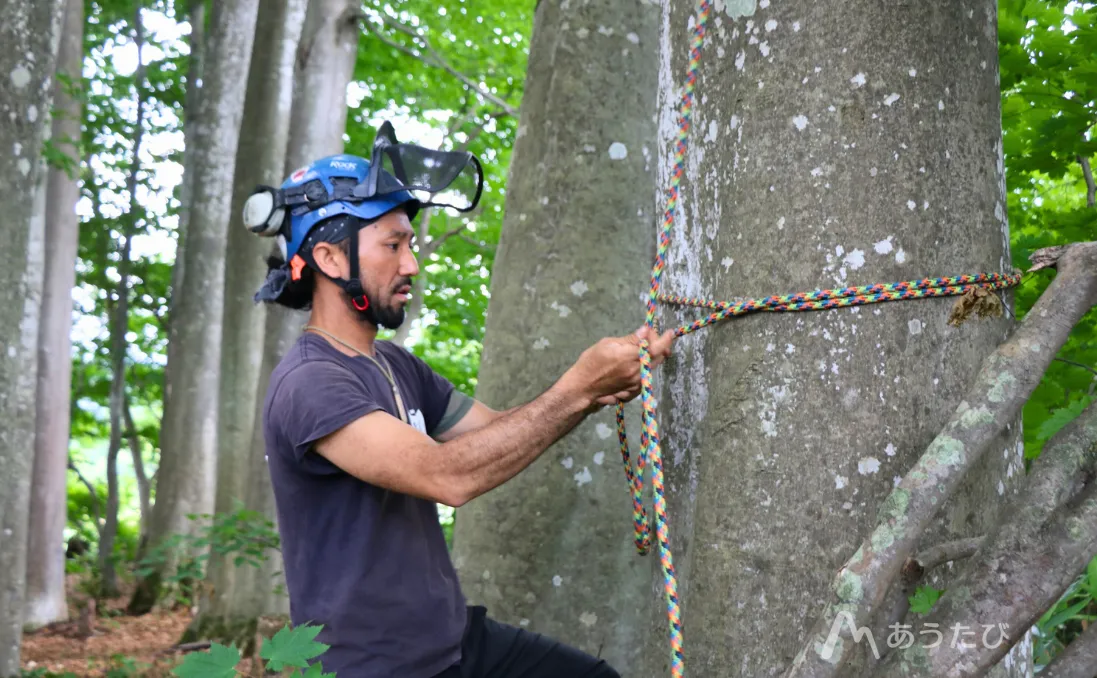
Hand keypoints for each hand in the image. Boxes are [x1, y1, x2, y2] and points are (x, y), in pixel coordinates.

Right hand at [559, 326, 675, 407]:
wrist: (583, 388)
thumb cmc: (590, 362)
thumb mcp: (607, 344)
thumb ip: (629, 339)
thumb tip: (645, 331)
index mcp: (630, 357)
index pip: (657, 347)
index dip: (666, 339)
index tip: (670, 332)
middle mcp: (637, 372)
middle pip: (659, 357)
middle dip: (659, 345)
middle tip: (649, 338)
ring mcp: (637, 383)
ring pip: (653, 366)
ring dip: (652, 356)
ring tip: (640, 349)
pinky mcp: (635, 391)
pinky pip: (646, 376)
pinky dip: (645, 367)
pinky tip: (634, 364)